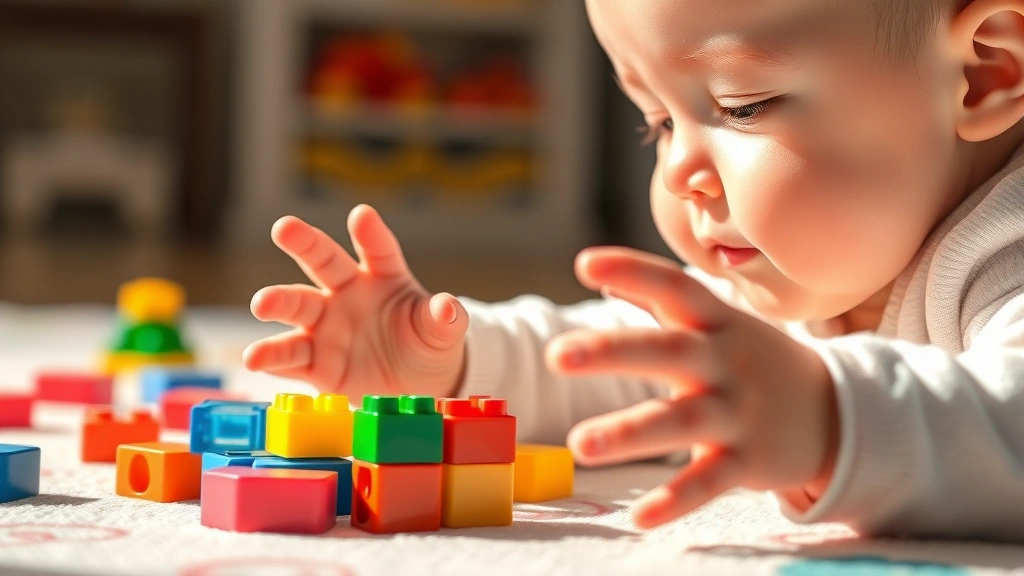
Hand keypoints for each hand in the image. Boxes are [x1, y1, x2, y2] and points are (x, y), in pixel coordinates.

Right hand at [243, 205, 469, 400]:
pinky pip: (291, 358)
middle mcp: (347, 294)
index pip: (377, 249)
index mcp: (382, 277)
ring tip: (262, 303)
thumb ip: (443, 319)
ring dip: (277, 302)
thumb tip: (448, 307)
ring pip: (297, 307)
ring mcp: (327, 327)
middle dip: (303, 243)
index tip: (362, 216)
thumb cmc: (426, 344)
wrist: (415, 384)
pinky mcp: (317, 364)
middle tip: (283, 227)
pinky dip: (271, 358)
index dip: (370, 233)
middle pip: (323, 262)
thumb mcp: (441, 333)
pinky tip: (254, 358)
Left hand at [545, 247, 838, 528]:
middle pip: (668, 351)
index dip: (633, 271)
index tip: (584, 262)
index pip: (674, 286)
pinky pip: (708, 482)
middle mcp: (725, 363)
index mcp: (716, 323)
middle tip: (557, 354)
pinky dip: (676, 500)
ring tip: (579, 445)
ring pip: (681, 422)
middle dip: (612, 352)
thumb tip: (600, 275)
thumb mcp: (717, 323)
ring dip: (630, 432)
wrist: (835, 412)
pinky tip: (639, 518)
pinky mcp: (746, 461)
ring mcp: (737, 413)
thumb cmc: (753, 359)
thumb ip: (658, 299)